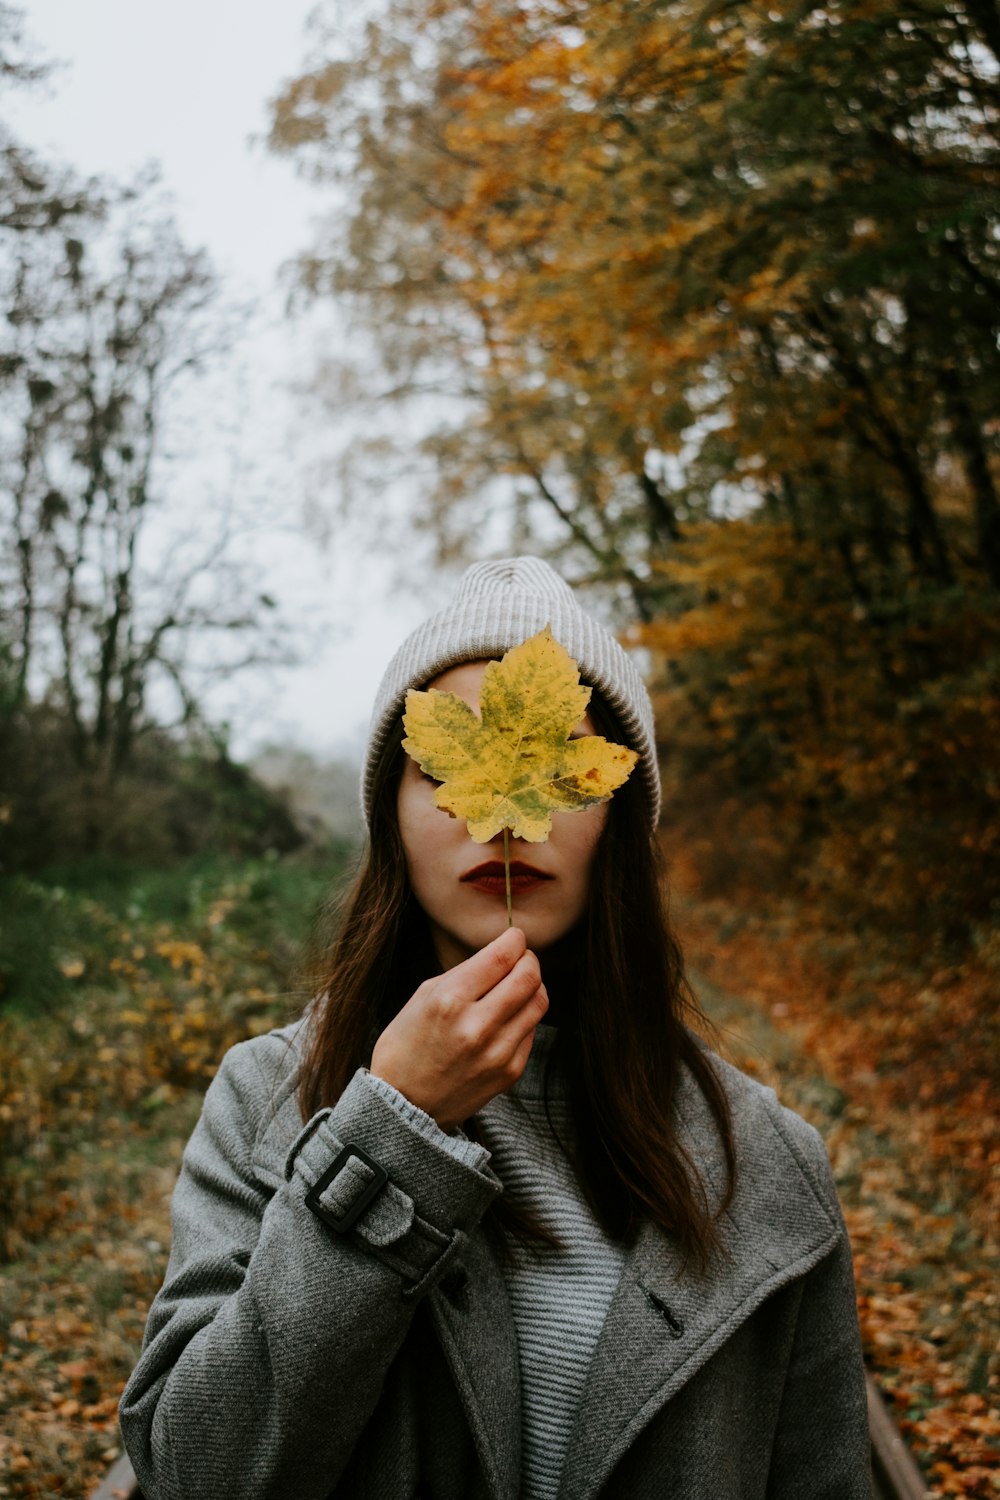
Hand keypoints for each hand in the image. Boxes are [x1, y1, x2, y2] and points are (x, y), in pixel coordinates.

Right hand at [369, 926, 547, 1131]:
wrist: (404, 1106)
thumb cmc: (407, 1045)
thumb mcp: (422, 997)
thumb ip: (464, 973)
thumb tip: (501, 953)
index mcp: (449, 1000)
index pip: (502, 956)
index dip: (515, 939)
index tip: (514, 937)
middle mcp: (477, 1026)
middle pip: (529, 975)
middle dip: (529, 958)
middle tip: (521, 958)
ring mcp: (497, 1052)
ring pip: (539, 1001)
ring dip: (532, 986)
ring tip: (517, 985)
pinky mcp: (510, 1072)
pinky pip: (532, 1030)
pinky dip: (525, 1016)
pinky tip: (507, 1017)